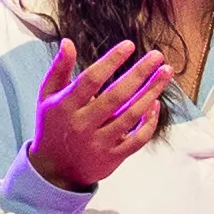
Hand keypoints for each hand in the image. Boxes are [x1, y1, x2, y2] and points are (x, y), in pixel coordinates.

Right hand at [26, 37, 180, 191]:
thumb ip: (59, 69)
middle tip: (157, 56)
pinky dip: (149, 122)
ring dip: (151, 93)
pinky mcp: (113, 157)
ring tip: (166, 73)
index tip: (129, 45)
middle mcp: (83, 125)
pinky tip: (155, 103)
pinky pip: (137, 138)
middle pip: (116, 96)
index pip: (90, 80)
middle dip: (139, 74)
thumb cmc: (52, 126)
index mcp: (66, 107)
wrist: (53, 172)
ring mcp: (99, 143)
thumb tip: (68, 42)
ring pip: (131, 116)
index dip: (110, 61)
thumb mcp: (47, 97)